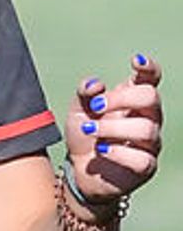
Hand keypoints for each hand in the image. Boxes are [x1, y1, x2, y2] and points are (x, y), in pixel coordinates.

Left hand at [70, 57, 161, 211]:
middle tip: (96, 107)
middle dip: (120, 99)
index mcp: (133, 101)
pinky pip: (141, 158)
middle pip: (151, 98)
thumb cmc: (85, 135)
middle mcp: (148, 118)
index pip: (151, 80)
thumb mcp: (79, 110)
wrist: (79, 170)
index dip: (149, 68)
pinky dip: (117, 153)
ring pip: (145, 129)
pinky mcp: (146, 166)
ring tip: (89, 130)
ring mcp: (150, 143)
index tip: (135, 61)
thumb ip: (85, 93)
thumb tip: (95, 85)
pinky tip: (101, 150)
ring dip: (111, 128)